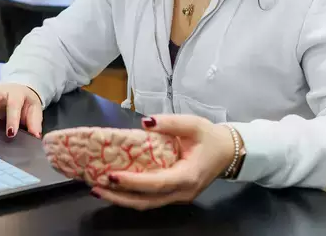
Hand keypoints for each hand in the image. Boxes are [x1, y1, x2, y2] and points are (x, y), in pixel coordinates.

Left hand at [91, 114, 236, 210]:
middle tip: (96, 187)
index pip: (156, 183)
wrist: (229, 152)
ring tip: (99, 189)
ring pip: (147, 204)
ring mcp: (178, 197)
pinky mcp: (174, 195)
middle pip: (147, 201)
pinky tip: (116, 188)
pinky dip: (131, 195)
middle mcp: (182, 192)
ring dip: (122, 199)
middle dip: (120, 196)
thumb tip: (145, 122)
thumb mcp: (193, 124)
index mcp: (188, 176)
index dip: (133, 182)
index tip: (112, 175)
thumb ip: (169, 122)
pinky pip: (151, 199)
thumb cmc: (211, 137)